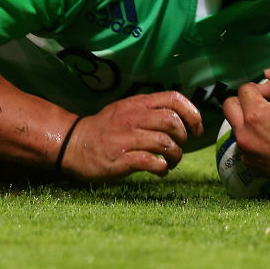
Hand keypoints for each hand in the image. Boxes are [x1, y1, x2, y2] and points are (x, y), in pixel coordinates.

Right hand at [61, 92, 203, 180]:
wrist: (73, 143)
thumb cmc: (104, 128)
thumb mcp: (126, 109)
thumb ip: (149, 110)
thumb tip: (179, 117)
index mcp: (137, 103)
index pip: (173, 98)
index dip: (191, 113)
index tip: (196, 129)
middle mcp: (133, 117)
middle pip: (172, 121)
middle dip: (183, 137)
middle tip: (179, 147)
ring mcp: (126, 137)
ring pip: (165, 143)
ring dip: (175, 155)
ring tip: (170, 162)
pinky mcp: (121, 158)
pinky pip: (151, 161)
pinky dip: (162, 168)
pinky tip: (159, 170)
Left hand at [223, 63, 269, 186]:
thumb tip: (268, 73)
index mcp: (256, 116)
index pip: (245, 90)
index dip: (261, 87)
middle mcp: (245, 135)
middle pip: (230, 107)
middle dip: (245, 100)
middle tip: (265, 103)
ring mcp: (247, 152)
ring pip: (235, 126)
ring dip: (248, 119)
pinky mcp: (252, 165)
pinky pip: (243, 144)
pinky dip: (253, 137)